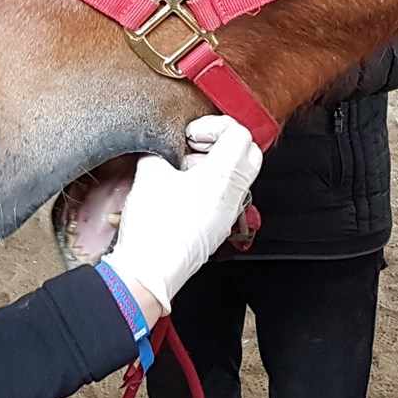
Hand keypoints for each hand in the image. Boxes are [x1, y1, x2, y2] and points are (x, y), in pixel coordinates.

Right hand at [103, 117, 261, 321]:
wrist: (149, 272)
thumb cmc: (153, 229)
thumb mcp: (149, 173)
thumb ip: (160, 150)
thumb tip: (162, 148)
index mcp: (223, 177)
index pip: (239, 133)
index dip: (213, 126)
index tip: (191, 135)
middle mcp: (233, 195)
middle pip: (248, 153)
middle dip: (222, 141)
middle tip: (195, 145)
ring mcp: (229, 214)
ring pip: (238, 175)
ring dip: (215, 164)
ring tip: (183, 169)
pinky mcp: (218, 228)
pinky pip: (226, 196)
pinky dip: (210, 184)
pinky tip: (182, 190)